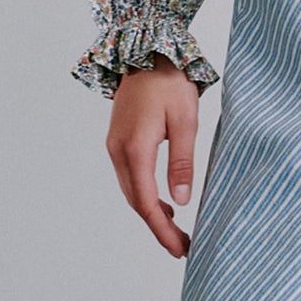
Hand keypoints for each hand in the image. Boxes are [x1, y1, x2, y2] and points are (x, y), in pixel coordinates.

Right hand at [105, 61, 201, 257]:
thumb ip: (182, 162)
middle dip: (158, 228)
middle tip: (183, 248)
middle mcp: (119, 151)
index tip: (180, 249)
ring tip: (176, 231)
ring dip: (151, 214)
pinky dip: (145, 196)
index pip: (146, 203)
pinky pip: (130, 178)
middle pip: (136, 202)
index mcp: (135, 148)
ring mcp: (115, 146)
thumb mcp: (185, 121)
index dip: (162, 230)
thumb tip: (181, 202)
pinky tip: (164, 203)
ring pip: (131, 192)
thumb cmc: (169, 82)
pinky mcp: (119, 141)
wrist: (146, 51)